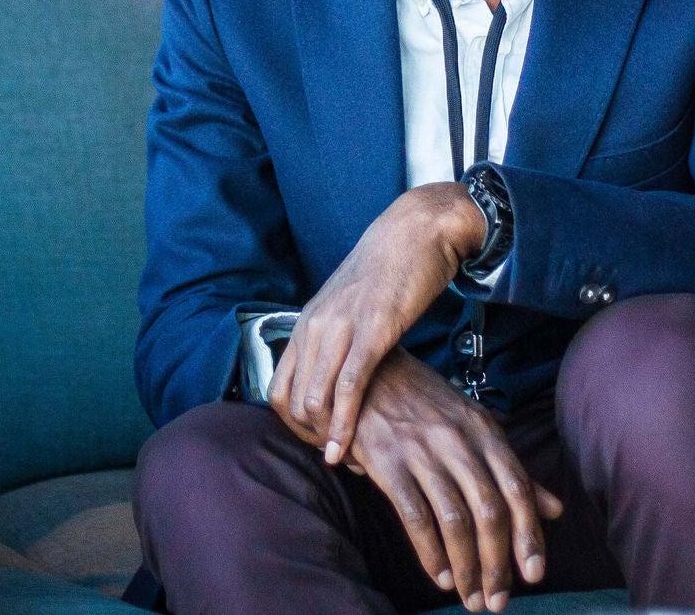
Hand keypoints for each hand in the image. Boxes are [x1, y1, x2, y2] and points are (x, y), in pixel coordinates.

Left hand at [269, 182, 485, 462]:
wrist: (416, 233)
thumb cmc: (389, 274)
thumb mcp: (352, 310)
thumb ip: (341, 341)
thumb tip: (340, 376)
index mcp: (308, 323)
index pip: (279, 387)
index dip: (292, 424)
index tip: (316, 444)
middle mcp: (314, 327)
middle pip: (291, 398)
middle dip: (308, 437)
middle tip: (332, 459)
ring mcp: (340, 328)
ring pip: (314, 396)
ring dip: (324, 435)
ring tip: (340, 461)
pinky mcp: (372, 331)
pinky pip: (348, 385)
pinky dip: (345, 422)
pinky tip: (347, 447)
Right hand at [347, 351, 562, 612]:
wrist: (362, 369)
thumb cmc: (422, 401)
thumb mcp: (472, 424)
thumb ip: (511, 467)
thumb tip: (555, 509)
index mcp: (483, 429)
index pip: (516, 489)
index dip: (529, 536)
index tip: (534, 575)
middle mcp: (457, 440)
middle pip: (489, 511)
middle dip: (498, 563)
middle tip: (499, 600)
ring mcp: (420, 450)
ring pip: (454, 519)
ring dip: (466, 567)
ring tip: (470, 597)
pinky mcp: (386, 460)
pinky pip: (414, 515)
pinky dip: (429, 552)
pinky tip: (439, 575)